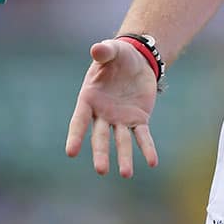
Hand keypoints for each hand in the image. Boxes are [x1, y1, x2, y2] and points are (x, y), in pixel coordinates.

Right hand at [65, 39, 158, 176]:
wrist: (136, 60)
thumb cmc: (118, 56)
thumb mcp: (112, 50)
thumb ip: (104, 52)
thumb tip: (97, 49)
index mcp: (89, 99)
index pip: (79, 121)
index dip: (75, 136)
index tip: (71, 152)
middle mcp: (102, 114)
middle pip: (100, 137)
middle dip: (101, 153)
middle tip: (101, 170)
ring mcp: (120, 119)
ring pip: (121, 141)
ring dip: (124, 157)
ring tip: (127, 174)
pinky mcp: (138, 120)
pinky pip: (142, 136)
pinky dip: (147, 149)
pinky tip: (153, 162)